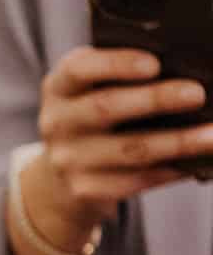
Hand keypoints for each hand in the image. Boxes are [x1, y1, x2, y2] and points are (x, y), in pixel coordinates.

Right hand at [32, 47, 209, 238]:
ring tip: (212, 136)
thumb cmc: (93, 118)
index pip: (79, 69)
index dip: (115, 64)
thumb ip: (121, 77)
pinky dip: (170, 171)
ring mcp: (68, 160)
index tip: (154, 64)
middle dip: (155, 100)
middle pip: (106, 108)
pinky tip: (195, 163)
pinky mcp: (85, 189)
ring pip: (130, 150)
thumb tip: (186, 73)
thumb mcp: (91, 90)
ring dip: (177, 142)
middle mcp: (58, 123)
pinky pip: (135, 180)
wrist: (59, 175)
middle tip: (197, 94)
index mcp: (60, 87)